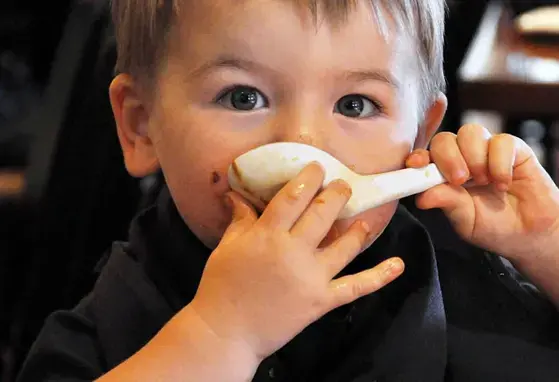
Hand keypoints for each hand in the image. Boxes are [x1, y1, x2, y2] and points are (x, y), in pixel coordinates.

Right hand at [189, 163, 403, 361]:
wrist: (226, 331)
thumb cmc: (221, 286)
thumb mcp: (226, 247)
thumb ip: (240, 220)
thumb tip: (237, 193)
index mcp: (267, 235)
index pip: (293, 197)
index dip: (308, 179)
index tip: (318, 168)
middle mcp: (294, 250)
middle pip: (322, 214)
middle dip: (336, 194)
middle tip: (343, 185)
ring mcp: (312, 276)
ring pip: (344, 246)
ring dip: (357, 229)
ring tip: (364, 218)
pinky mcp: (323, 300)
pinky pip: (355, 286)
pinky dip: (379, 277)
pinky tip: (398, 265)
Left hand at [407, 124, 558, 261]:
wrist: (529, 233)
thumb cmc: (492, 226)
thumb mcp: (464, 219)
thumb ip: (446, 203)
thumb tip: (421, 197)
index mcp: (442, 174)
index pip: (425, 156)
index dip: (418, 156)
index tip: (416, 164)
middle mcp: (461, 157)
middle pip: (445, 139)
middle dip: (448, 157)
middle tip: (460, 180)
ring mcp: (485, 150)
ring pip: (470, 133)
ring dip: (475, 158)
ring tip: (484, 182)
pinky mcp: (512, 148)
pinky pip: (501, 141)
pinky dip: (500, 163)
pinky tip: (503, 183)